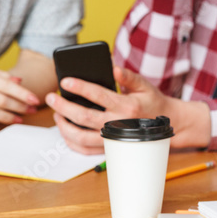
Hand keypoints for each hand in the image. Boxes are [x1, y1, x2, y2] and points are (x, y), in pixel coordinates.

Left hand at [47, 66, 210, 153]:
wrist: (165, 125)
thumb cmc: (152, 102)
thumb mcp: (144, 85)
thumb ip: (127, 76)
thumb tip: (112, 67)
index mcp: (127, 106)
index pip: (98, 95)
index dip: (79, 87)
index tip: (65, 81)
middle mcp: (118, 124)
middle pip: (83, 117)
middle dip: (63, 106)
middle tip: (51, 97)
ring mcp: (112, 139)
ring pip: (80, 137)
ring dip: (63, 126)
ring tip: (56, 114)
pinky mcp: (109, 149)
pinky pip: (84, 150)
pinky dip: (71, 142)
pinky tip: (65, 131)